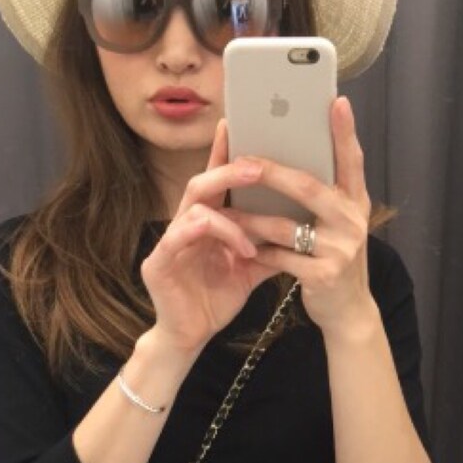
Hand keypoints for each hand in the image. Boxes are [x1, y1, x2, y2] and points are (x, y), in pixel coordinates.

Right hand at [139, 119, 282, 356]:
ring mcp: (169, 243)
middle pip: (201, 184)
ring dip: (227, 212)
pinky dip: (215, 239)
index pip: (215, 181)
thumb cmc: (215, 300)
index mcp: (205, 222)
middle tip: (257, 165)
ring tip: (255, 219)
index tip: (240, 125)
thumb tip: (304, 227)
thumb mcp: (250, 269)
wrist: (190, 336)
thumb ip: (270, 245)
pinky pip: (181, 238)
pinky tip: (242, 249)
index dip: (224, 152)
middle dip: (228, 170)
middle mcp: (184, 225)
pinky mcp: (157, 264)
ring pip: (192, 208)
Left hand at [221, 96, 377, 336]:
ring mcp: (340, 249)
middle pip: (308, 187)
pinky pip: (281, 258)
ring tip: (227, 212)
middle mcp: (353, 221)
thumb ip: (324, 196)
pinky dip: (259, 252)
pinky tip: (241, 248)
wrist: (349, 313)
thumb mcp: (337, 225)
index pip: (351, 160)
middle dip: (272, 173)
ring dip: (253, 219)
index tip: (335, 101)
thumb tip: (290, 158)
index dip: (344, 132)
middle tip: (243, 159)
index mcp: (356, 202)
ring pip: (287, 225)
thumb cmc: (334, 260)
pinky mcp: (323, 275)